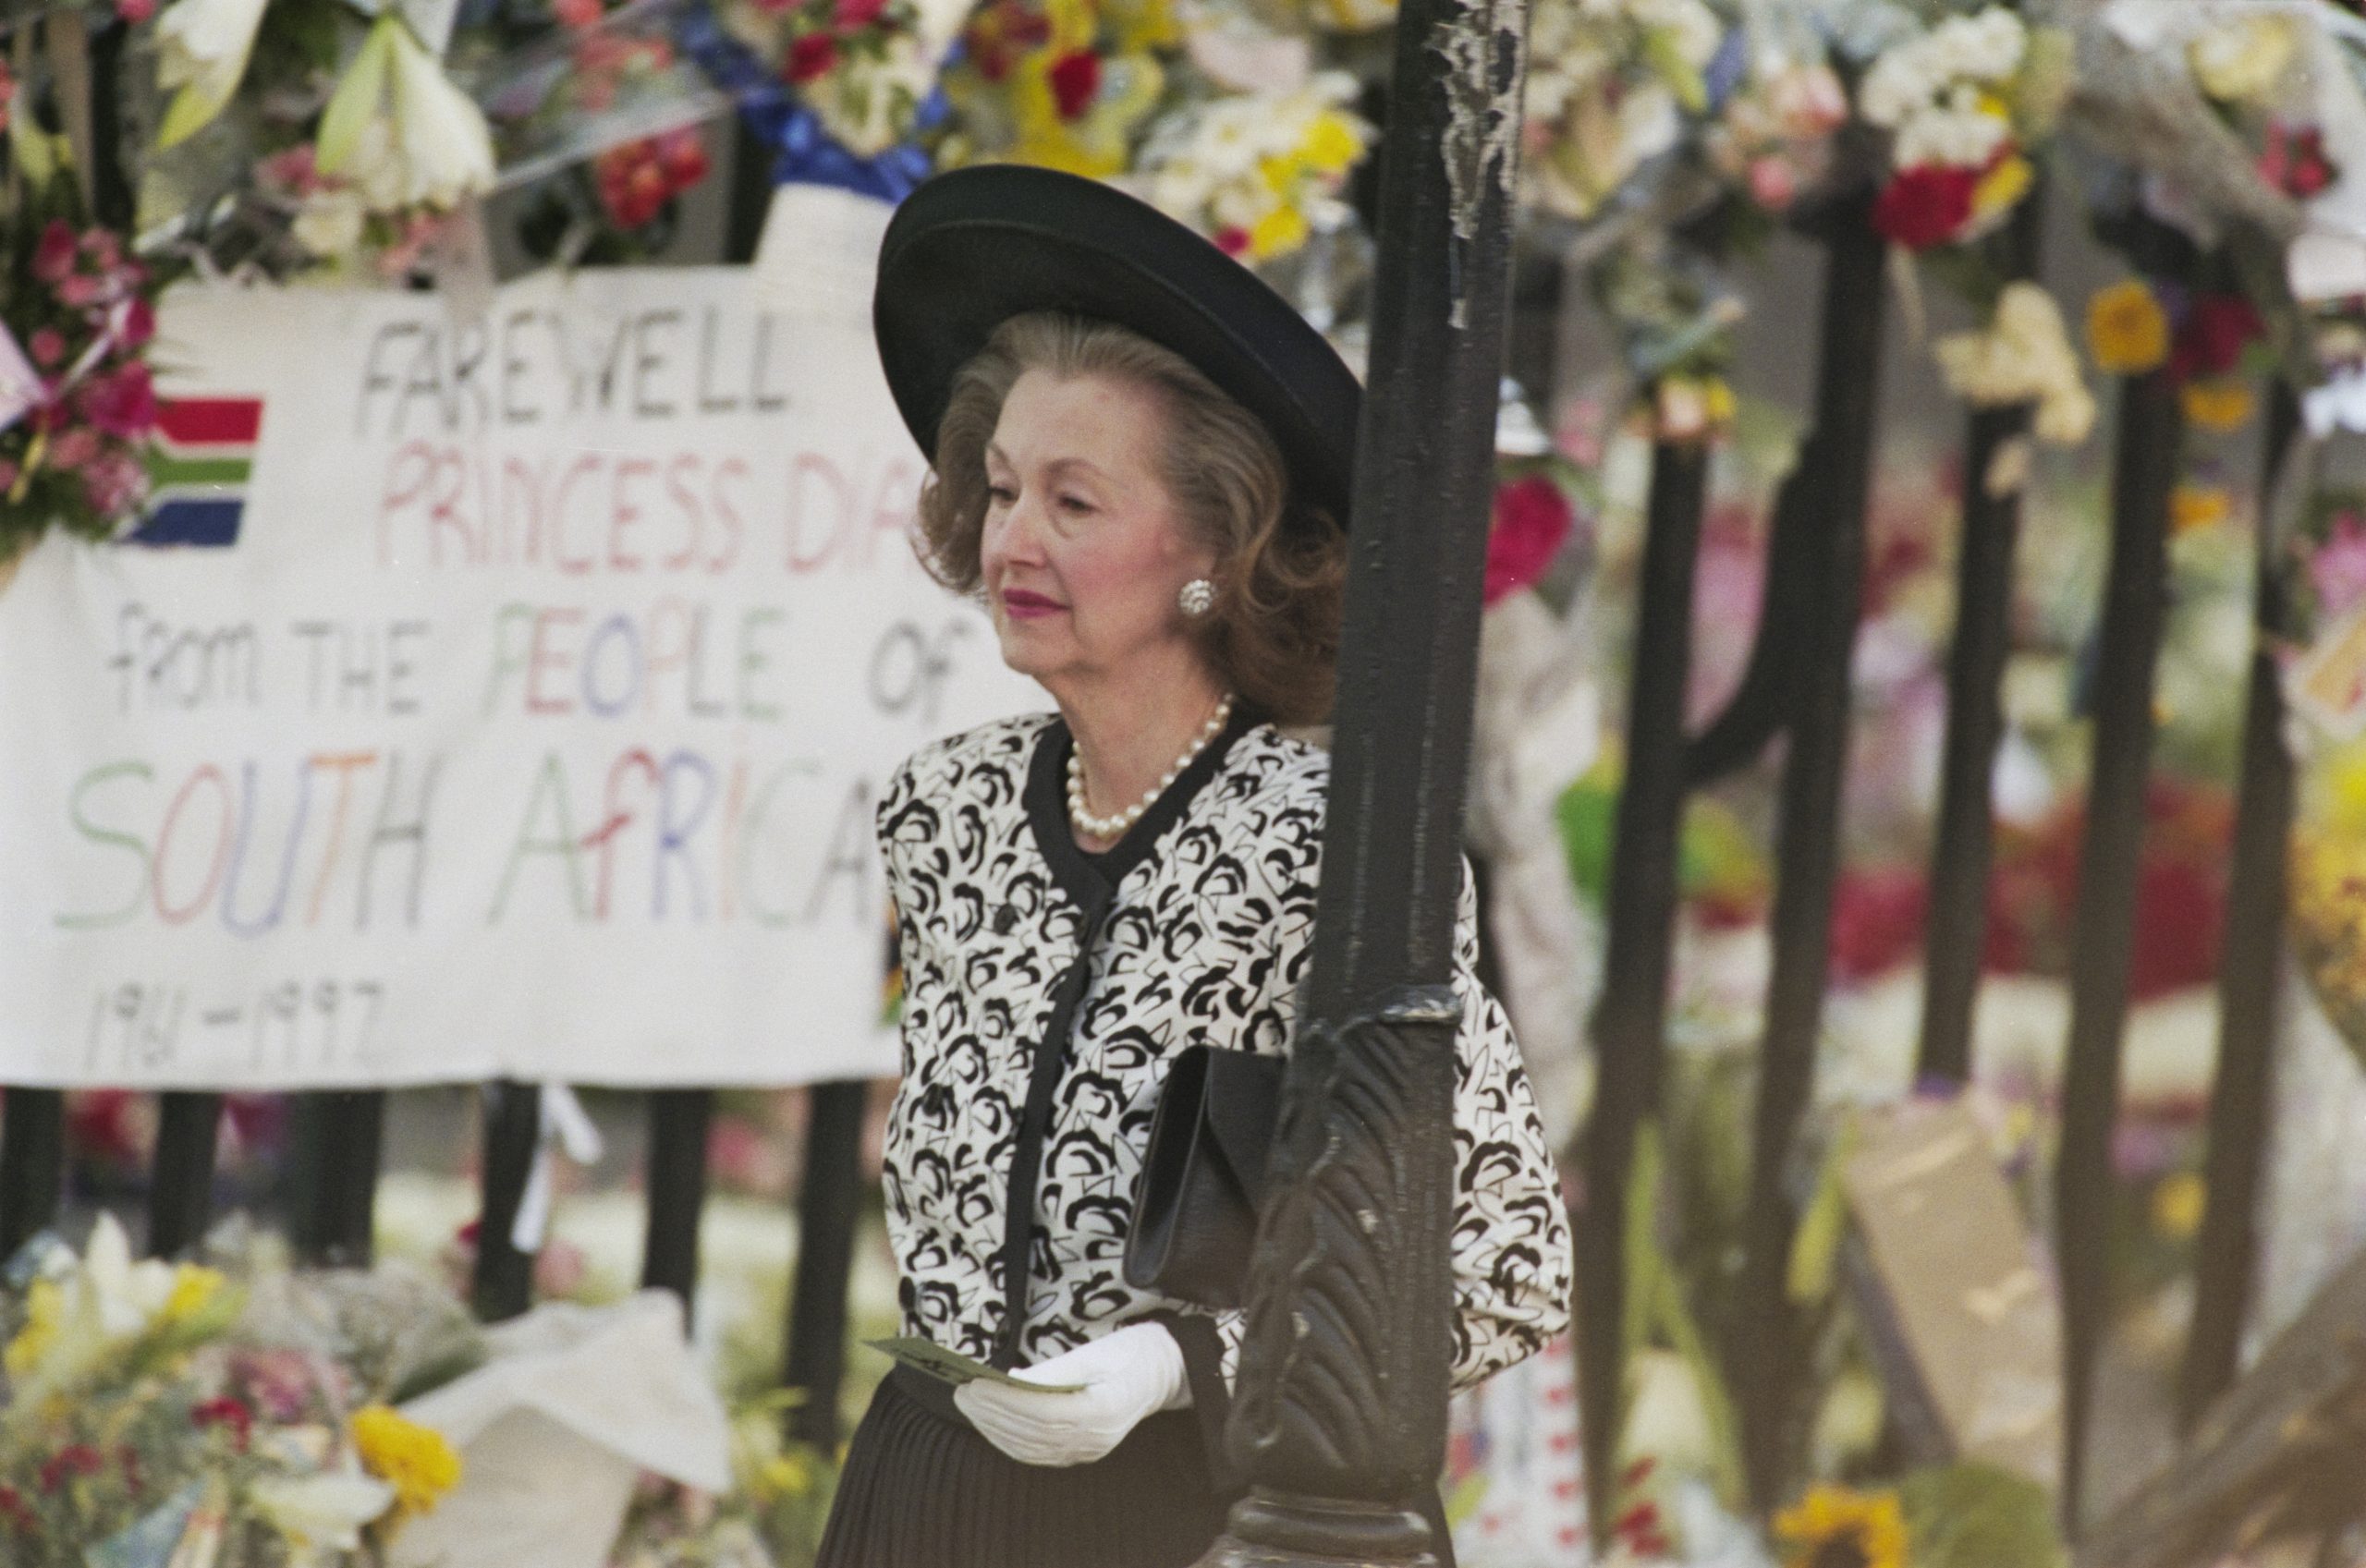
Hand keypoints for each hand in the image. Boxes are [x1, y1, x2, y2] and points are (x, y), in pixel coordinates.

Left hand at [953, 1321, 1188, 1466]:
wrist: (1165, 1372)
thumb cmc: (1130, 1352)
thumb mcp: (1095, 1352)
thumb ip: (1054, 1371)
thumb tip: (1011, 1380)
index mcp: (1103, 1410)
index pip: (1041, 1411)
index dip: (1005, 1399)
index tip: (975, 1383)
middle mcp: (1096, 1439)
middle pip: (1032, 1432)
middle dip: (991, 1412)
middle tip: (961, 1391)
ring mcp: (1090, 1450)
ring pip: (1031, 1447)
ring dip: (994, 1427)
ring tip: (969, 1404)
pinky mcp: (1083, 1452)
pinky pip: (1039, 1453)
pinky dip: (1010, 1440)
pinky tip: (991, 1423)